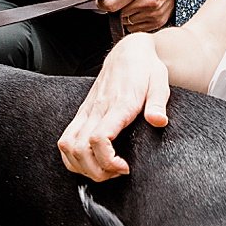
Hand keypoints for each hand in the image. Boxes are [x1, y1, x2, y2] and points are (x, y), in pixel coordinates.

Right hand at [58, 34, 171, 180]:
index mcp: (118, 104)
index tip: (125, 168)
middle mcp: (98, 109)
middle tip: (117, 173)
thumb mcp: (160, 83)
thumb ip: (158, 103)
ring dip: (82, 166)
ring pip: (67, 145)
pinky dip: (71, 157)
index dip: (108, 161)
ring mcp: (87, 111)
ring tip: (104, 170)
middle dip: (96, 170)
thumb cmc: (146, 70)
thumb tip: (158, 121)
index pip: (100, 138)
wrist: (129, 52)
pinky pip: (65, 139)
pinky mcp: (82, 112)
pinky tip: (89, 162)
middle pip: (80, 148)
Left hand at [95, 0, 175, 32]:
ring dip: (126, 14)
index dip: (103, 2)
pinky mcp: (158, 23)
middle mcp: (149, 1)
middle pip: (117, 14)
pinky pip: (135, 28)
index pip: (111, 3)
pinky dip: (135, 20)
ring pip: (125, 22)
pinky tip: (143, 9)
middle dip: (117, 6)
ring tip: (138, 1)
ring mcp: (154, 14)